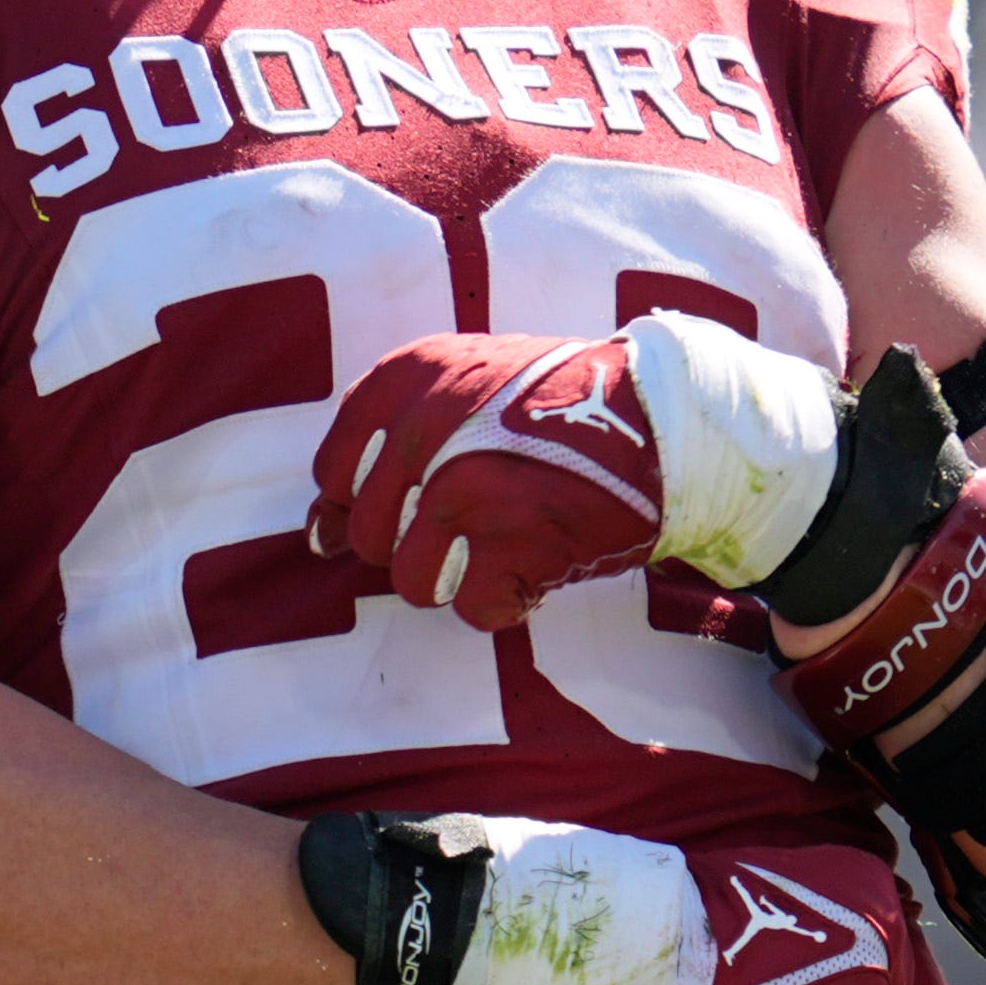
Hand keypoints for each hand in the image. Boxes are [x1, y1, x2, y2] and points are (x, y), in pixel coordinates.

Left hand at [311, 332, 664, 628]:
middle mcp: (426, 428)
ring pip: (411, 581)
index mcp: (407, 377)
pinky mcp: (515, 537)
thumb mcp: (464, 394)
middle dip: (417, 546)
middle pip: (369, 536)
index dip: (370, 503)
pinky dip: (507, 602)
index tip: (415, 505)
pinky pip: (474, 608)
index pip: (331, 473)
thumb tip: (317, 537)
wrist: (667, 415)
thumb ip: (384, 455)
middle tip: (479, 526)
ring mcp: (468, 485)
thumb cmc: (562, 407)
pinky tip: (539, 568)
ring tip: (506, 548)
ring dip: (457, 579)